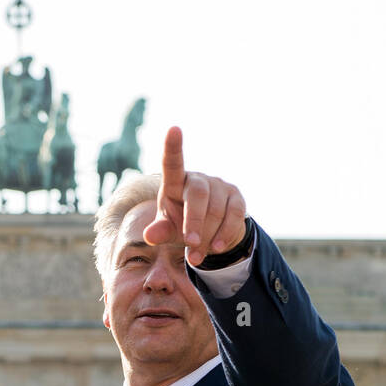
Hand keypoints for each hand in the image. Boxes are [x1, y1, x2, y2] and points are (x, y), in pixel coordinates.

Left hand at [142, 126, 246, 265]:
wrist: (210, 234)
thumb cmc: (181, 225)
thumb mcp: (167, 229)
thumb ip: (159, 231)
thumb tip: (149, 236)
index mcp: (175, 182)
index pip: (173, 163)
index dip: (173, 147)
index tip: (173, 129)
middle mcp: (197, 179)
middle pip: (198, 194)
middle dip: (194, 221)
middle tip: (190, 243)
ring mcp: (219, 186)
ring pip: (216, 209)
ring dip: (208, 235)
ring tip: (197, 256)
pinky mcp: (237, 197)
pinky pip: (234, 215)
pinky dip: (225, 233)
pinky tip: (216, 248)